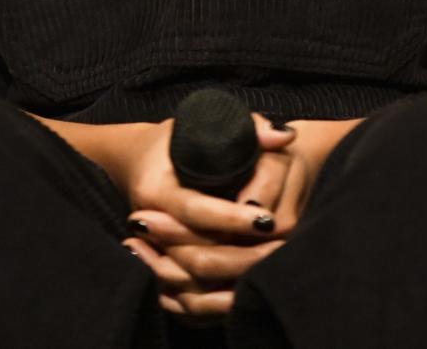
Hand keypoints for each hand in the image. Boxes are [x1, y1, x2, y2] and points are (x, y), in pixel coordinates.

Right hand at [121, 114, 299, 321]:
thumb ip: (247, 128)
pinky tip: (252, 290)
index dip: (231, 218)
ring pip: (193, 287)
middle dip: (241, 256)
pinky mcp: (162, 272)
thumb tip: (285, 137)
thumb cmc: (180, 140)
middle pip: (195, 257)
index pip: (195, 210)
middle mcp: (147, 227)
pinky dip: (220, 302)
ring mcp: (153, 254)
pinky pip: (190, 302)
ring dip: (234, 282)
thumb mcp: (206, 124)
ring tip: (274, 269)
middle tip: (282, 247)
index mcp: (155, 189)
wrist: (141, 162)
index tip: (267, 219)